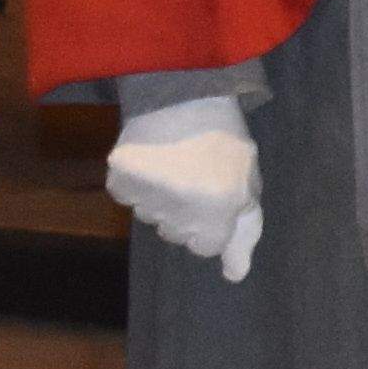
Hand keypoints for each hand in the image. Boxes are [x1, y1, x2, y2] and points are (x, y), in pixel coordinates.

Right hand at [103, 96, 262, 277]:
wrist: (183, 93)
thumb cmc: (225, 139)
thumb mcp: (248, 182)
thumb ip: (245, 231)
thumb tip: (235, 275)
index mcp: (217, 211)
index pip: (205, 247)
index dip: (211, 222)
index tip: (214, 196)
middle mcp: (179, 210)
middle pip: (176, 235)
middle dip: (186, 213)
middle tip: (195, 175)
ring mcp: (146, 196)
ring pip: (151, 217)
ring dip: (161, 198)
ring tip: (174, 162)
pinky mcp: (120, 179)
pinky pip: (128, 197)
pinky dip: (137, 183)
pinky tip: (152, 159)